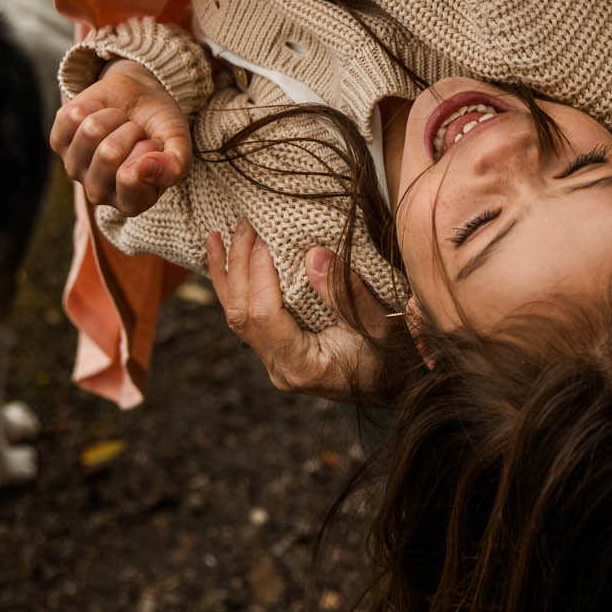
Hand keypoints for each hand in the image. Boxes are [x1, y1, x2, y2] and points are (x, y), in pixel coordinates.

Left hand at [50, 58, 191, 213]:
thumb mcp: (179, 146)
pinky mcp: (58, 142)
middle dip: (130, 131)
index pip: (130, 177)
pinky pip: (73, 116)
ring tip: (120, 123)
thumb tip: (146, 169)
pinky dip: (94, 105)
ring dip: (114, 117)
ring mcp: (75, 168)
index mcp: (132, 202)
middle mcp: (99, 193)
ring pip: (91, 130)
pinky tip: (101, 114)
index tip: (154, 146)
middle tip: (136, 133)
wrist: (141, 99)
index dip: (148, 150)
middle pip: (108, 153)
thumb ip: (174, 165)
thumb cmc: (161, 128)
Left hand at [205, 220, 394, 402]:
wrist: (394, 385)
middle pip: (242, 314)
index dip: (261, 273)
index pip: (265, 315)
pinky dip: (233, 287)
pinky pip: (245, 318)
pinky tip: (223, 262)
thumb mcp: (377, 323)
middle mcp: (279, 367)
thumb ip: (345, 292)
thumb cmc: (390, 357)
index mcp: (301, 366)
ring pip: (236, 316)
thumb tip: (314, 254)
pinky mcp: (275, 351)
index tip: (267, 238)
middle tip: (245, 226)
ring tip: (216, 236)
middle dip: (238, 266)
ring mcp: (273, 361)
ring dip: (226, 274)